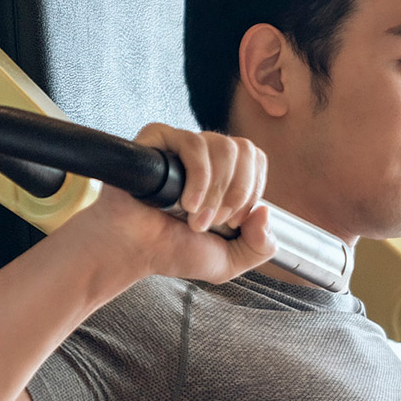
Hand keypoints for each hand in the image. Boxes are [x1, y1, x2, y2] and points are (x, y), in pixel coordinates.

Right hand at [60, 124, 276, 284]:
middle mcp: (206, 156)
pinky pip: (192, 143)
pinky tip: (184, 203)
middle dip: (237, 192)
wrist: (134, 251)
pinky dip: (198, 177)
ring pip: (222, 146)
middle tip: (215, 222)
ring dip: (215, 191)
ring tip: (195, 218)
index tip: (233, 221)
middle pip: (244, 149)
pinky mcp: (158, 139)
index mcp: (224, 174)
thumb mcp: (230, 260)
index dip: (251, 190)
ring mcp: (182, 145)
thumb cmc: (172, 251)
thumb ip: (261, 246)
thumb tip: (266, 212)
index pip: (255, 159)